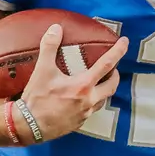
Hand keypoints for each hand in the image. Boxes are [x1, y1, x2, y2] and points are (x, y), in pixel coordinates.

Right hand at [18, 23, 128, 141]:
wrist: (29, 126)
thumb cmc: (37, 99)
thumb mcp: (42, 70)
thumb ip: (50, 47)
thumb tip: (56, 28)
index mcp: (83, 86)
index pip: (106, 65)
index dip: (118, 52)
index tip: (125, 42)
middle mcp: (89, 100)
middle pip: (112, 86)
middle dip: (115, 75)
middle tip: (112, 68)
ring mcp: (85, 114)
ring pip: (103, 100)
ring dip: (104, 89)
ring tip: (99, 82)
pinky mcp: (78, 123)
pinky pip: (91, 110)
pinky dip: (92, 101)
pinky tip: (83, 98)